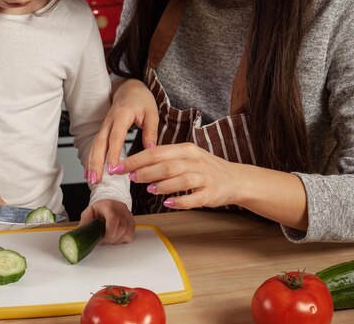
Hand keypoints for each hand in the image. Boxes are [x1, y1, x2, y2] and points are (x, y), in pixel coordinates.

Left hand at [78, 199, 135, 243]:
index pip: (113, 218)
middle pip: (121, 228)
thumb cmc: (99, 209)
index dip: (110, 231)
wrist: (110, 203)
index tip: (104, 238)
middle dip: (112, 239)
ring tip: (110, 237)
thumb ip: (84, 223)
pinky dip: (123, 239)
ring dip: (117, 240)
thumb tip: (77, 235)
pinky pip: (130, 235)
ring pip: (127, 233)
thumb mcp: (89, 213)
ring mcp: (128, 216)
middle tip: (104, 240)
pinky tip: (116, 236)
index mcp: (109, 206)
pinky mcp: (132, 222)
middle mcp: (121, 210)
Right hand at [87, 78, 158, 184]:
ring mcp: (104, 126)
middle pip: (100, 143)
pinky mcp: (103, 130)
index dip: (114, 153)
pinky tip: (89, 171)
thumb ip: (151, 131)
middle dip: (96, 162)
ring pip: (95, 146)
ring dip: (91, 163)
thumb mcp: (152, 113)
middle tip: (96, 179)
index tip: (114, 168)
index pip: (116, 137)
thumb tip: (151, 150)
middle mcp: (109, 121)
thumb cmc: (141, 99)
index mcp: (122, 115)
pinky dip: (91, 159)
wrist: (129, 88)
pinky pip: (95, 145)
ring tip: (92, 179)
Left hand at [118, 143, 308, 229]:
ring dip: (162, 185)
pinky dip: (180, 201)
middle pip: (167, 164)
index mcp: (186, 149)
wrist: (235, 179)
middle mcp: (195, 161)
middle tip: (131, 178)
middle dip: (145, 171)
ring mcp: (204, 177)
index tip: (119, 167)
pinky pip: (194, 198)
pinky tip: (168, 203)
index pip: (156, 152)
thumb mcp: (186, 157)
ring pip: (180, 179)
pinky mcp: (211, 193)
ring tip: (149, 189)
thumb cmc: (204, 168)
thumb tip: (136, 166)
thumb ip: (165, 159)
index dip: (135, 159)